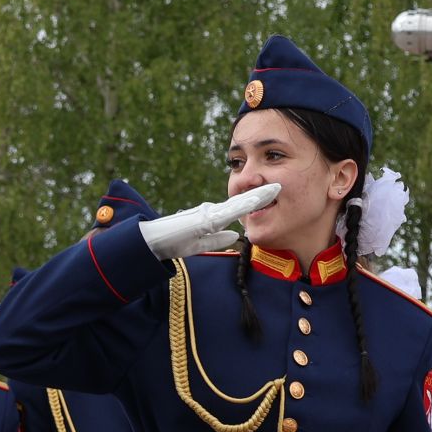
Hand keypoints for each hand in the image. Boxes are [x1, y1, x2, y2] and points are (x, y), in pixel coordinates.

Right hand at [139, 184, 280, 260]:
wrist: (152, 243)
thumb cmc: (171, 243)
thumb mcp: (200, 244)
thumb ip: (217, 239)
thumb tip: (236, 235)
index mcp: (211, 218)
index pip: (238, 209)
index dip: (255, 202)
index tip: (272, 196)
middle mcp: (211, 212)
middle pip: (241, 202)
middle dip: (261, 195)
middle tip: (279, 187)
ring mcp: (208, 214)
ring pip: (238, 204)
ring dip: (257, 197)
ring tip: (275, 189)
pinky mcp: (205, 219)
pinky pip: (229, 211)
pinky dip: (244, 205)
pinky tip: (257, 200)